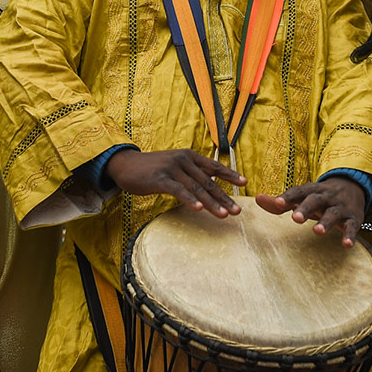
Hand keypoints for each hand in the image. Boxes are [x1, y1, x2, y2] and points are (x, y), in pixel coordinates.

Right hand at [106, 149, 246, 217]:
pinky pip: (178, 191)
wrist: (125, 165)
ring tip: (224, 215)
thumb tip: (210, 184)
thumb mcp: (174, 166)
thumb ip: (190, 173)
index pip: (213, 166)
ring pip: (196, 188)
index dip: (230, 175)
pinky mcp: (160, 179)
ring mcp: (171, 168)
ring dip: (211, 203)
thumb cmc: (151, 168)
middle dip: (224, 197)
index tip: (245, 183)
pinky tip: (198, 209)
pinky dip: (189, 200)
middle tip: (237, 211)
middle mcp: (183, 160)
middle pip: (208, 182)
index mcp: (188, 156)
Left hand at [255, 177, 365, 247]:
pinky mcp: (353, 218)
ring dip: (326, 222)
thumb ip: (280, 202)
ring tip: (317, 232)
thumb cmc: (319, 197)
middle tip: (295, 219)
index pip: (297, 192)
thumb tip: (257, 199)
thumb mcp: (301, 197)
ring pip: (333, 214)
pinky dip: (350, 235)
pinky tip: (346, 244)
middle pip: (315, 201)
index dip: (287, 197)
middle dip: (305, 209)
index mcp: (310, 191)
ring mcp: (340, 207)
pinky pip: (353, 226)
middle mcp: (325, 197)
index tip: (276, 203)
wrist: (352, 187)